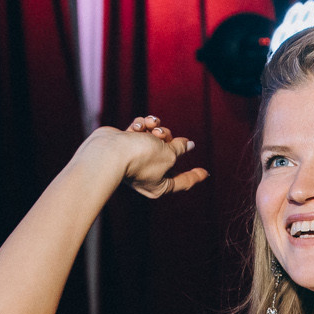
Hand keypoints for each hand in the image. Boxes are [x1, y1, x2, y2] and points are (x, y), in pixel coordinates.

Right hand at [90, 116, 206, 198]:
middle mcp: (147, 175)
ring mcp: (135, 160)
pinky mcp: (125, 146)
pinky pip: (141, 133)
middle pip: (170, 154)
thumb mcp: (168, 154)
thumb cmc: (140, 157)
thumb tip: (188, 145)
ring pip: (155, 139)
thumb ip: (179, 148)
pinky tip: (137, 127)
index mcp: (159, 186)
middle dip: (169, 140)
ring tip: (150, 126)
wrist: (107, 151)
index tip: (206, 172)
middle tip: (162, 135)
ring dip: (155, 129)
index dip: (194, 175)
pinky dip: (141, 127)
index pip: (182, 181)